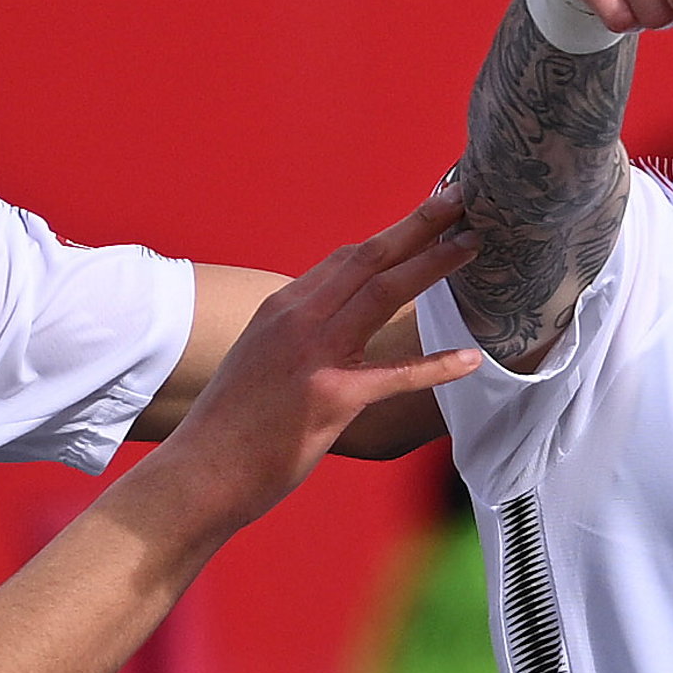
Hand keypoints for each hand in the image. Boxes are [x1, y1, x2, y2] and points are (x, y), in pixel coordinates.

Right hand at [145, 187, 484, 529]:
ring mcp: (312, 356)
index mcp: (282, 308)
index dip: (395, 233)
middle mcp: (296, 320)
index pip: (348, 257)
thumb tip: (339, 325)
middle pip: (368, 257)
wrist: (200, 471)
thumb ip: (302, 335)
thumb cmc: (235, 425)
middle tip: (462, 201)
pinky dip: (435, 366)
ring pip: (382, 292)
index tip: (430, 213)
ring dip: (432, 265)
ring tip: (472, 245)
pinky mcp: (329, 398)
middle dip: (419, 225)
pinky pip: (394, 376)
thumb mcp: (263, 359)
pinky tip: (470, 359)